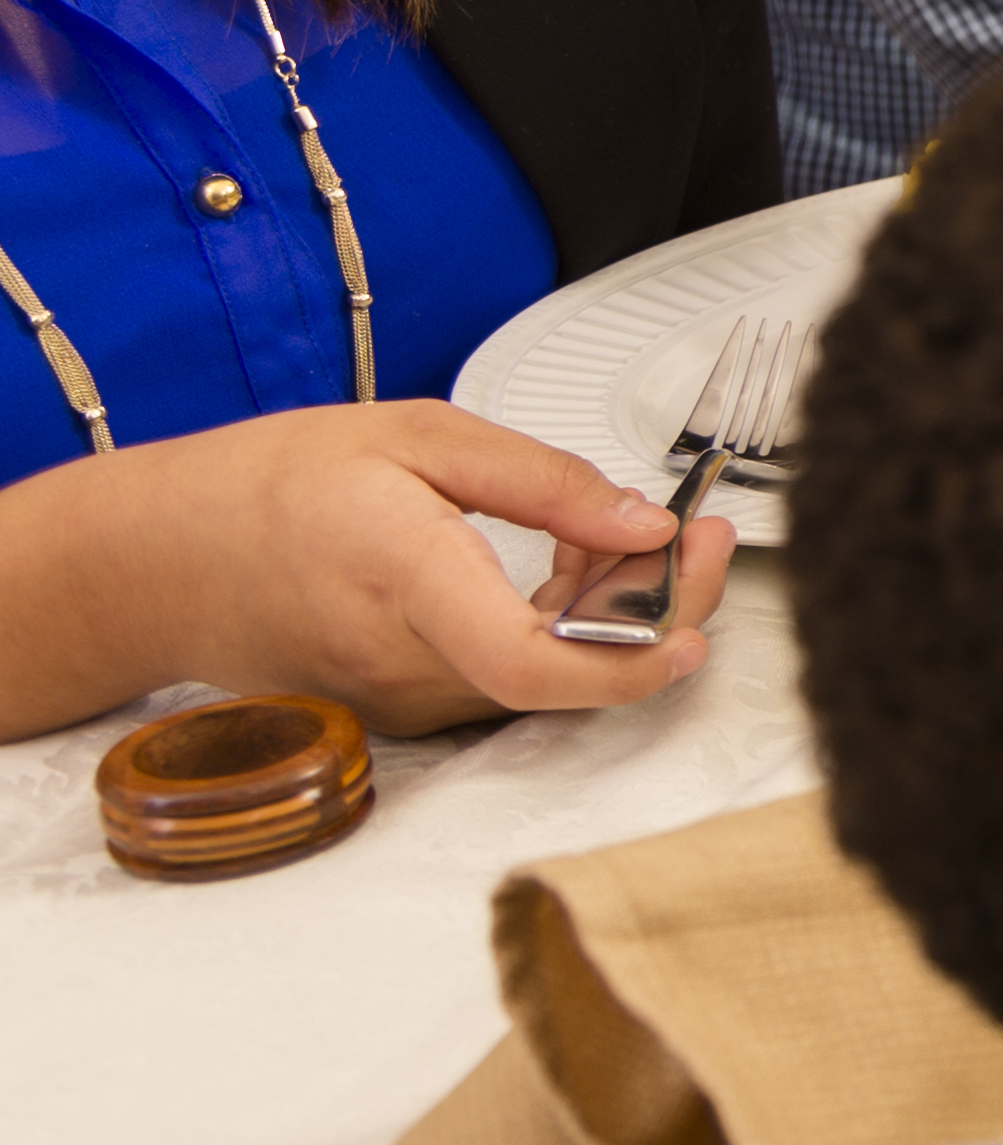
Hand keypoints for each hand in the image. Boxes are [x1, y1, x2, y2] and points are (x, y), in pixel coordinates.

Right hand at [0, 405, 731, 741]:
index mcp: (405, 579)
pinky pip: (512, 676)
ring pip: (549, 675)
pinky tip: (567, 564)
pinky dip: (561, 627)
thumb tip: (644, 522)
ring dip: (610, 612)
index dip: (628, 660)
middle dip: (657, 607)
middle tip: (701, 534)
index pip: (530, 661)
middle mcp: (406, 662)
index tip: (692, 626)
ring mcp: (404, 698)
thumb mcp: (418, 438)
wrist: (159, 560)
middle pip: (567, 670)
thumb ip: (542, 482)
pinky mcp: (408, 706)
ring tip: (613, 527)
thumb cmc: (270, 488)